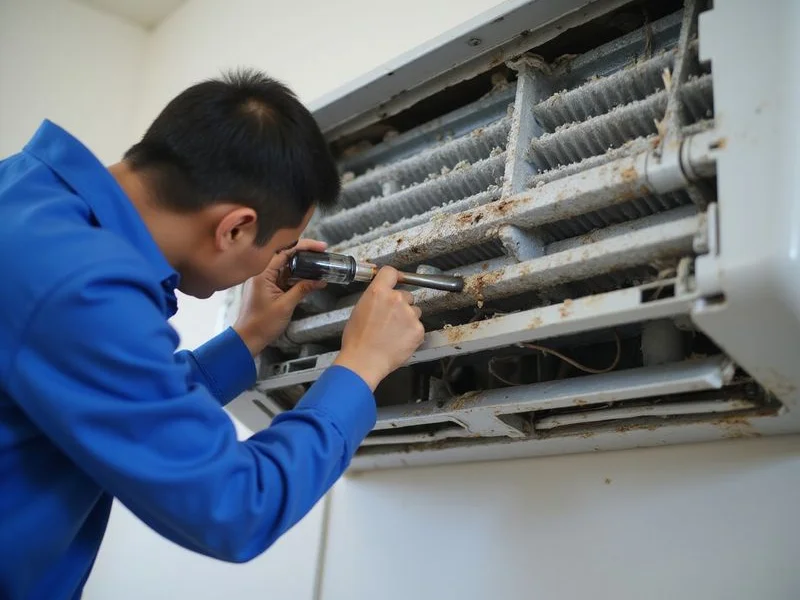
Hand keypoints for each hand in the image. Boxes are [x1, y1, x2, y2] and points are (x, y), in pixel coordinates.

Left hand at [234, 239, 327, 355]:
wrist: (249, 338)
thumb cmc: (263, 323)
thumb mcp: (286, 305)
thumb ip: (303, 289)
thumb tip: (320, 280)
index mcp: (263, 273)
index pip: (285, 251)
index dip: (305, 247)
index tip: (321, 247)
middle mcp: (262, 272)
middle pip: (286, 255)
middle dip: (305, 253)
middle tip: (323, 253)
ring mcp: (265, 279)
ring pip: (287, 265)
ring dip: (303, 264)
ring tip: (320, 262)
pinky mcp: (269, 287)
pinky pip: (285, 276)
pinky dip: (298, 275)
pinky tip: (310, 275)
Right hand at [333, 267, 424, 390]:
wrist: (364, 361)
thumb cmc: (357, 340)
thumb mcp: (359, 310)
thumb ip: (374, 298)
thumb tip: (381, 296)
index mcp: (378, 292)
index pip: (391, 272)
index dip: (395, 277)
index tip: (396, 281)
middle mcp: (397, 299)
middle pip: (406, 294)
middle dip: (401, 304)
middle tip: (390, 319)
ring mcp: (409, 314)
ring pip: (414, 311)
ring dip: (408, 319)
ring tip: (394, 333)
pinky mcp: (418, 329)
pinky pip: (418, 327)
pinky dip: (411, 333)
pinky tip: (399, 341)